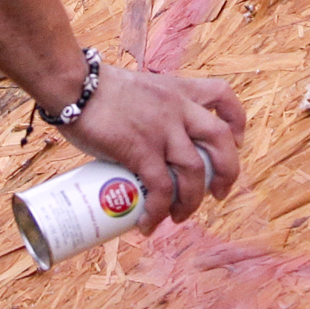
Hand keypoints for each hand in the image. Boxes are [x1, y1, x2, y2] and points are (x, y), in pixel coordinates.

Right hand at [62, 62, 246, 230]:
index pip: (221, 95)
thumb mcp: (136, 91)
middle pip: (220, 139)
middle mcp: (176, 108)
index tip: (236, 141)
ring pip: (194, 171)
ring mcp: (161, 129)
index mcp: (177, 90)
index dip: (236, 120)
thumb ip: (146, 113)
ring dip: (192, 200)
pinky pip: (161, 188)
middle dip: (228, 171)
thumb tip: (140, 148)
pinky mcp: (141, 150)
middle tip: (218, 193)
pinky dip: (159, 211)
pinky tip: (149, 224)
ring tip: (179, 217)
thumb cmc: (94, 88)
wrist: (73, 84)